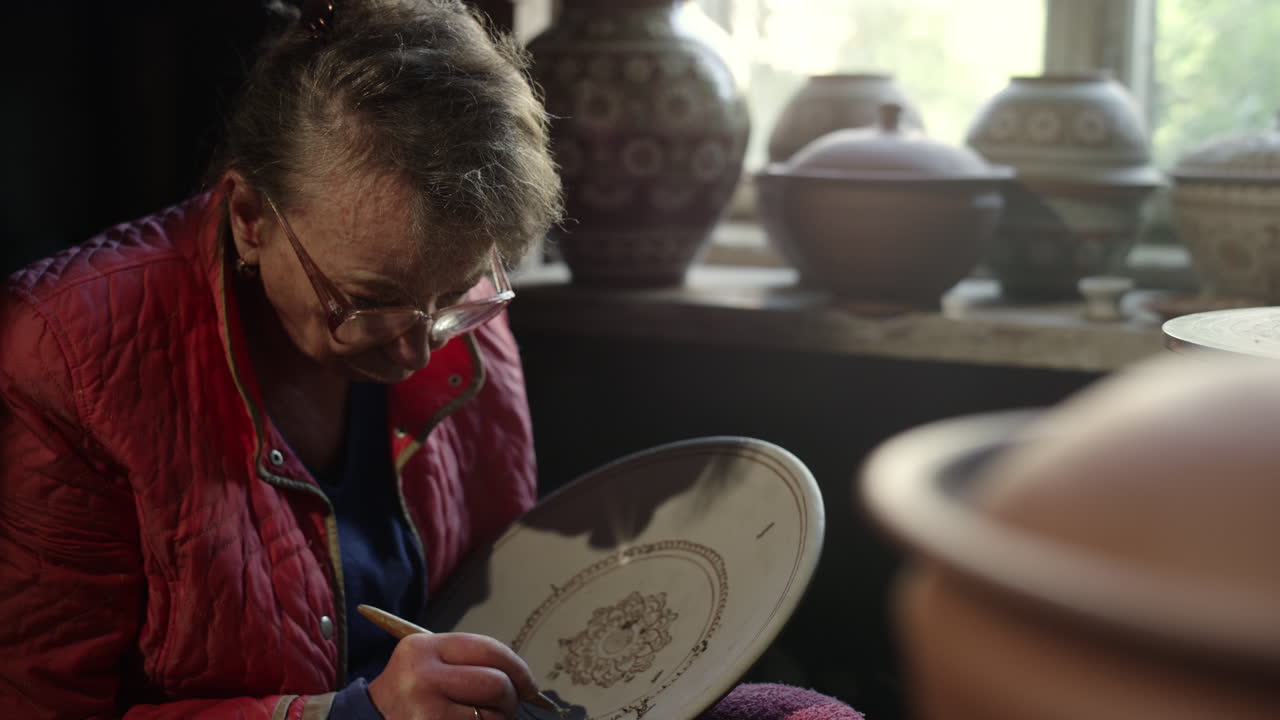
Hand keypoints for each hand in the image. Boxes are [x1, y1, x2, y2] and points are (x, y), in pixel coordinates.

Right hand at [367, 631, 537, 719]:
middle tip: (507, 706)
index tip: (528, 683)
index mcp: (423, 649)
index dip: (517, 667)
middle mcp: (422, 677)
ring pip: (492, 716)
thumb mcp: (429, 665)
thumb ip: (469, 663)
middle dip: (511, 698)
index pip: (487, 649)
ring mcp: (426, 712)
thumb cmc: (410, 695)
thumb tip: (522, 679)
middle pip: (495, 683)